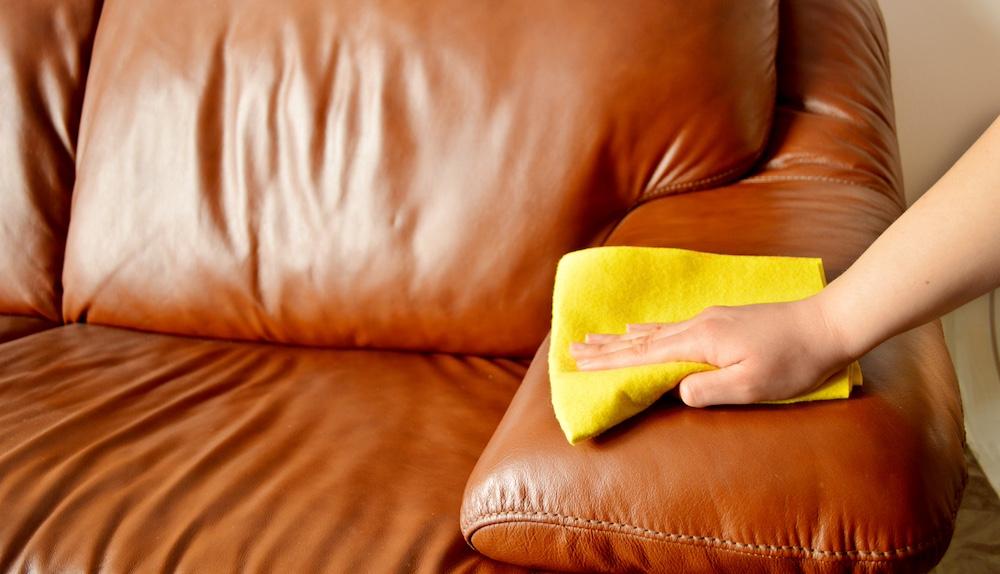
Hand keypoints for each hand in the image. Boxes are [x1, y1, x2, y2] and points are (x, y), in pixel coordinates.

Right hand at [568, 298, 852, 406]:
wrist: (827, 325)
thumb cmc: (794, 361)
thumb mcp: (753, 386)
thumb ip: (710, 389)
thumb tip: (677, 391)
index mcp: (700, 341)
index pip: (644, 354)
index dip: (610, 362)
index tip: (579, 364)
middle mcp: (698, 325)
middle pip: (641, 339)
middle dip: (606, 348)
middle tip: (572, 349)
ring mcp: (709, 320)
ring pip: (654, 331)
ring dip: (622, 338)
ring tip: (595, 338)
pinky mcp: (721, 321)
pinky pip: (671, 326)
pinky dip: (647, 330)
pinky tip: (640, 328)